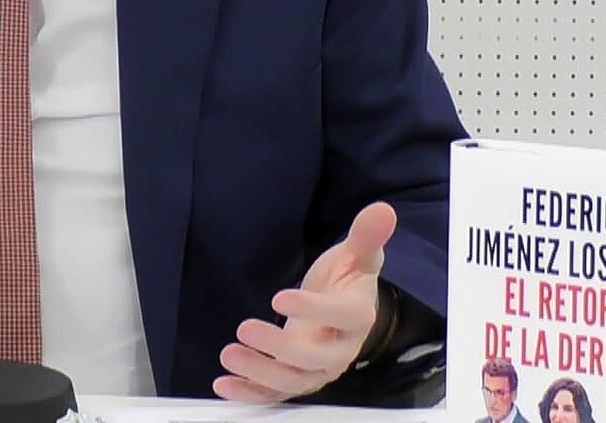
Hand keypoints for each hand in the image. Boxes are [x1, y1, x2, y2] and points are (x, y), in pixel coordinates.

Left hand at [215, 202, 395, 403]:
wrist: (340, 310)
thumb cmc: (346, 280)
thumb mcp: (356, 256)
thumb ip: (366, 236)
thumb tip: (383, 210)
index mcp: (358, 316)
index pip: (341, 317)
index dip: (313, 309)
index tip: (278, 298)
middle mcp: (341, 350)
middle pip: (314, 358)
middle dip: (279, 348)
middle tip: (244, 328)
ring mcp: (318, 370)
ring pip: (293, 381)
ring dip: (259, 373)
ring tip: (228, 354)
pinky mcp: (296, 380)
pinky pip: (275, 395)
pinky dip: (249, 394)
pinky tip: (223, 385)